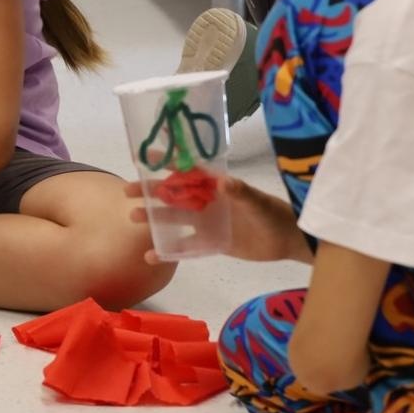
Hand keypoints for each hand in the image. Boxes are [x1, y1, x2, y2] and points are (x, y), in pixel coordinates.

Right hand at [125, 174, 306, 264]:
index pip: (186, 170)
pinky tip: (150, 256)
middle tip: (127, 192)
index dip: (165, 162)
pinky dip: (167, 251)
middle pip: (172, 194)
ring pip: (173, 219)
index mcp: (215, 185)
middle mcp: (205, 201)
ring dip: (154, 218)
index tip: (142, 156)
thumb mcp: (258, 202)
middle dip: (149, 191)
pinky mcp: (209, 243)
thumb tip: (223, 183)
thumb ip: (241, 193)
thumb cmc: (273, 214)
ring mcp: (205, 222)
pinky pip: (184, 247)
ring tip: (134, 218)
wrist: (286, 240)